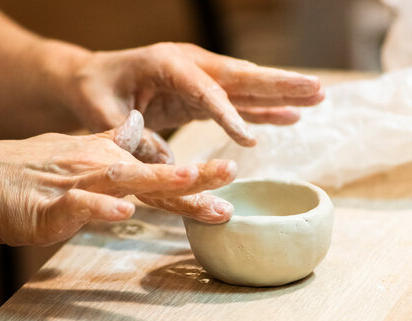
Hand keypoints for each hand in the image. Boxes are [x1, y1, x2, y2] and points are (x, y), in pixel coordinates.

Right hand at [0, 111, 235, 245]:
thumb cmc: (28, 169)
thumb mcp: (75, 150)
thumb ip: (109, 143)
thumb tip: (134, 127)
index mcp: (106, 160)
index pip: (157, 168)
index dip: (193, 175)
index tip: (227, 177)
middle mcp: (98, 168)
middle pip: (151, 172)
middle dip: (193, 175)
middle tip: (230, 172)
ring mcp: (75, 184)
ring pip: (123, 181)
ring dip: (158, 180)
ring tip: (192, 177)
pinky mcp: (50, 206)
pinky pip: (79, 206)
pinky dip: (101, 208)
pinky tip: (124, 211)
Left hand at [55, 42, 323, 162]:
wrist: (93, 76)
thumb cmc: (95, 91)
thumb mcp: (101, 113)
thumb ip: (131, 136)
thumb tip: (165, 164)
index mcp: (166, 64)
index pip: (205, 90)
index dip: (228, 114)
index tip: (249, 141)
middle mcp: (190, 64)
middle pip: (240, 76)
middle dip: (279, 85)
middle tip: (318, 88)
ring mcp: (199, 76)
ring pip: (246, 86)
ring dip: (281, 93)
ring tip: (318, 96)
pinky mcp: (201, 92)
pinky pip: (237, 101)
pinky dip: (262, 110)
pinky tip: (289, 115)